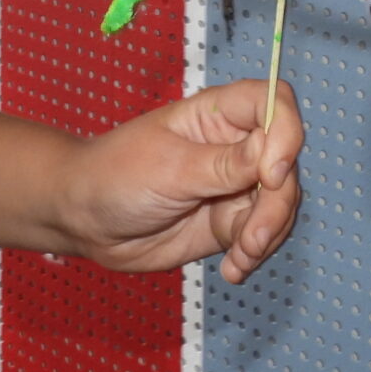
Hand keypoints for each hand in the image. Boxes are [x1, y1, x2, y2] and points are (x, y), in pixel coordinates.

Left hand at [57, 79, 302, 282]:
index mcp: (219, 114)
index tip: (272, 173)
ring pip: (279, 202)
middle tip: (254, 236)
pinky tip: (233, 269)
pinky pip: (260, 234)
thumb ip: (223, 165)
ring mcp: (234, 185)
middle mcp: (235, 145)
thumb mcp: (169, 168)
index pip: (274, 103)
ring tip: (241, 256)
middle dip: (277, 202)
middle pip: (284, 162)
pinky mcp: (228, 221)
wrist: (84, 222)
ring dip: (269, 232)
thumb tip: (271, 152)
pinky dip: (254, 254)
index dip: (286, 131)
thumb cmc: (115, 176)